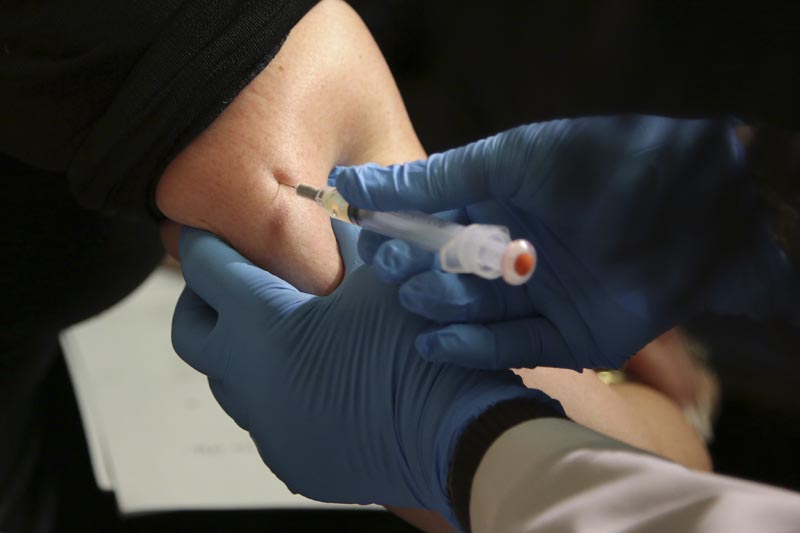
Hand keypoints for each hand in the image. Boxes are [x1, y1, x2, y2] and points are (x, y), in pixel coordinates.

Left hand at [172, 228, 561, 526]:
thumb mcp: (384, 276)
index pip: (205, 270)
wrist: (459, 435)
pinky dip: (274, 389)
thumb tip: (336, 207)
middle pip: (191, 330)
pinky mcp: (291, 459)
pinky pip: (264, 417)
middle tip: (233, 280)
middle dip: (203, 298)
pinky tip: (316, 376)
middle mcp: (248, 382)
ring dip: (240, 348)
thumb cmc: (420, 347)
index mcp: (262, 327)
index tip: (210, 230)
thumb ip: (349, 237)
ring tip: (284, 328)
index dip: (206, 241)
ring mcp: (267, 428)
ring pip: (226, 379)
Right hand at [335, 115, 797, 370]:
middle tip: (392, 268)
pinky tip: (434, 341)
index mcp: (505, 205)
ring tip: (418, 294)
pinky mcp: (570, 340)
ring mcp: (544, 298)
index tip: (365, 234)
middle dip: (415, 270)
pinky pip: (510, 348)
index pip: (433, 222)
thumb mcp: (511, 160)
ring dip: (439, 305)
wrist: (693, 208)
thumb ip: (435, 180)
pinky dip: (471, 348)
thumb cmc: (599, 167)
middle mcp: (520, 253)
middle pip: (449, 271)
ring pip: (473, 311)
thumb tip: (353, 183)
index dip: (398, 230)